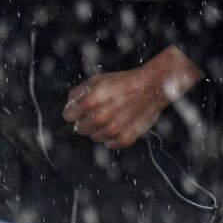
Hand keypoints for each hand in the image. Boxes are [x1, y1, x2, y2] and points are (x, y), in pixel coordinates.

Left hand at [62, 46, 204, 149]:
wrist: (154, 85)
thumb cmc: (127, 81)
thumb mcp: (99, 79)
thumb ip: (79, 92)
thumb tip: (70, 104)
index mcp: (91, 101)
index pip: (68, 116)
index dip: (73, 111)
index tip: (78, 110)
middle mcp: (101, 117)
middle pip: (80, 128)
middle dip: (85, 120)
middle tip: (97, 112)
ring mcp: (114, 130)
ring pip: (94, 137)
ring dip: (99, 129)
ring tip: (110, 116)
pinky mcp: (125, 138)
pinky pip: (110, 144)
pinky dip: (112, 136)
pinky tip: (119, 124)